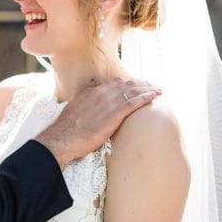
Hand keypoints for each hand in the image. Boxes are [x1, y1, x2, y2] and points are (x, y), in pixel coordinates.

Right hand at [35, 78, 158, 167]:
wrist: (64, 137)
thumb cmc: (67, 129)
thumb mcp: (75, 111)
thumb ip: (85, 107)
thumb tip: (88, 110)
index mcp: (92, 92)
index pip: (114, 84)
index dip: (127, 84)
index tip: (135, 84)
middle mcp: (102, 93)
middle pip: (126, 84)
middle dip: (140, 83)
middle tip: (151, 85)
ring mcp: (109, 102)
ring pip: (132, 91)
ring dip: (147, 88)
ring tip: (157, 89)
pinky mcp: (114, 113)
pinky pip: (134, 102)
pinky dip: (145, 97)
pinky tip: (154, 96)